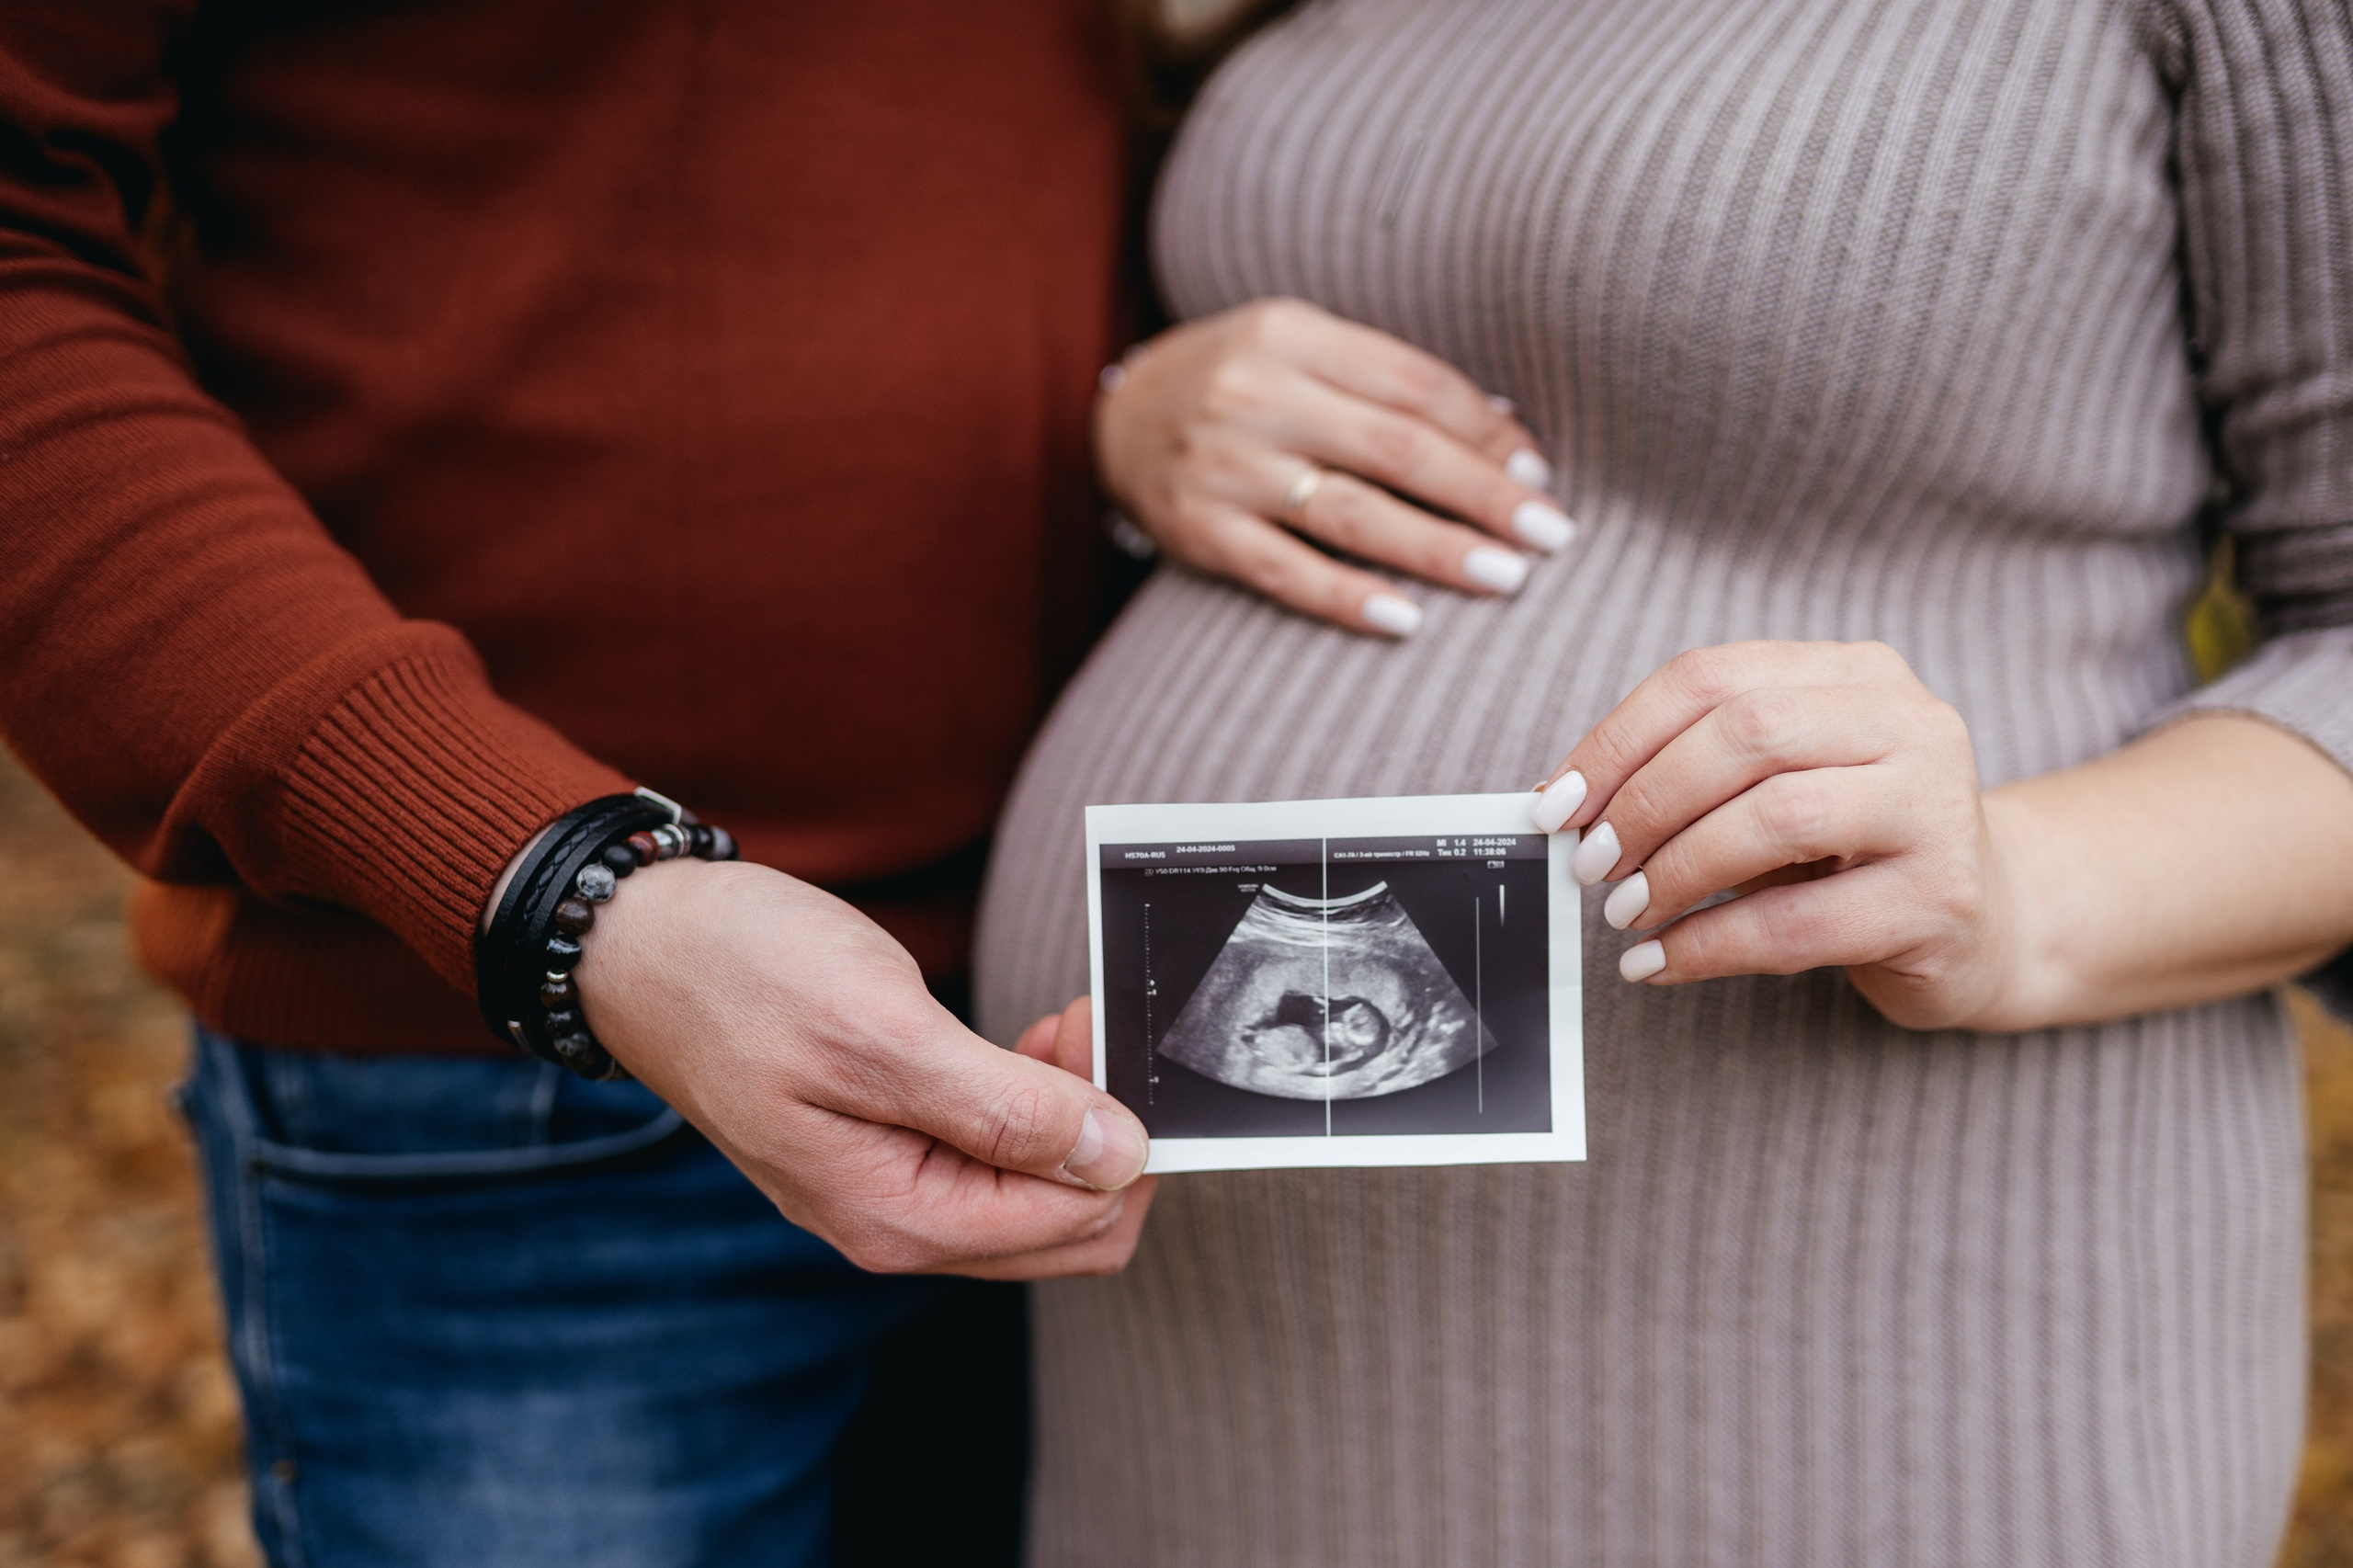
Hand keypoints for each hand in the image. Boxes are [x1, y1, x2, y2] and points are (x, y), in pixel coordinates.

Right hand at [579, 860, 1151, 1277]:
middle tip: (1086, 1027)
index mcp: (897, 1217)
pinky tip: (1029, 1043)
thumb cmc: (745, 975)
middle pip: (1067, 1227)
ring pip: (1038, 1193)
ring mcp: (892, 1192)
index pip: (1072, 1224)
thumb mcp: (881, 1030)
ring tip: (1061, 1023)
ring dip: (1072, 1115)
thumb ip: (1002, 1106)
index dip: (1116, 1136)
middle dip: (1105, 1137)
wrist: (646, 946)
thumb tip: (1114, 1156)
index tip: (1100, 1034)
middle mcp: (898, 1226)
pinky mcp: (890, 1150)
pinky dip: (1033, 1105)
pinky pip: (995, 1159)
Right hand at [1096, 297, 1574, 636]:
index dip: (1486, 431)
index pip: (1412, 384)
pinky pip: (1285, 572)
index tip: (1538, 474)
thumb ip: (1381, 383)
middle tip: (1549, 535)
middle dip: (1482, 494)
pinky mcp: (1199, 531)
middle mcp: (1254, 395)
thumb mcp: (1299, 348)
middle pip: (1394, 449)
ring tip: (1503, 576)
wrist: (1115, 418)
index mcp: (1290, 334)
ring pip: (1349, 513)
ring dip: (1434, 549)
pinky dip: (1348, 597)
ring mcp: (1223, 467)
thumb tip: (1502, 436)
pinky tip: (1406, 619)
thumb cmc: (1237, 382)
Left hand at [1531, 640, 2025, 1030]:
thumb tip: (1564, 800)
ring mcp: (1937, 808)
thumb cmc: (1854, 847)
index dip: (1617, 739)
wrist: (1991, 921)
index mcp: (1857, 674)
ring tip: (1624, 911)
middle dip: (1645, 802)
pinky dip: (1709, 945)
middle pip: (1745, 735)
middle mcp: (1910, 724)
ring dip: (1676, 870)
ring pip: (1777, 818)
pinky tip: (1659, 963)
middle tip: (1588, 863)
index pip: (1711, 676)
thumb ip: (1695, 770)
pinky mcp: (1941, 900)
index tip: (1554, 801)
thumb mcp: (1781, 783)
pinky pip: (1799, 922)